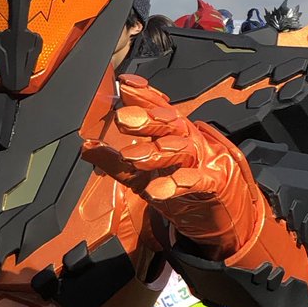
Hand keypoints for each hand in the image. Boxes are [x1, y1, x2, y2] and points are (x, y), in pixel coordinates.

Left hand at [81, 75, 223, 203]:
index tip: (124, 84)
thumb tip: (86, 147)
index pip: (159, 109)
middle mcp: (190, 143)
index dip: (144, 95)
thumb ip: (113, 164)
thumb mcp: (141, 180)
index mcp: (174, 136)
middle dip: (147, 118)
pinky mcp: (216, 184)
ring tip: (131, 157)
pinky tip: (159, 188)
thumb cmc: (184, 197)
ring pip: (182, 148)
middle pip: (171, 123)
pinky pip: (199, 180)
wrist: (221, 222)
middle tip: (122, 118)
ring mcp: (205, 161)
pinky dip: (179, 183)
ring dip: (156, 151)